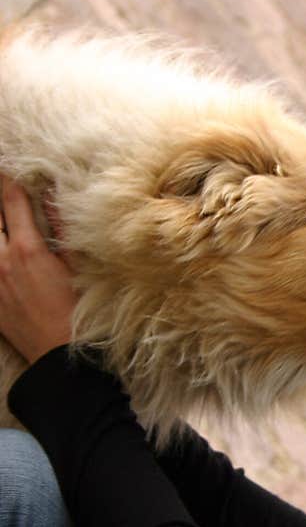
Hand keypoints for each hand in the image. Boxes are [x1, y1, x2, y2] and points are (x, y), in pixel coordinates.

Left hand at [0, 175, 76, 363]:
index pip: (11, 202)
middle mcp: (1, 261)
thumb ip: (63, 231)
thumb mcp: (77, 268)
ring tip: (3, 225)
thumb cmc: (75, 313)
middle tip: (2, 187)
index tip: (8, 170)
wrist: (58, 356)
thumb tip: (55, 199)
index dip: (8, 181)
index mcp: (28, 250)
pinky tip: (2, 253)